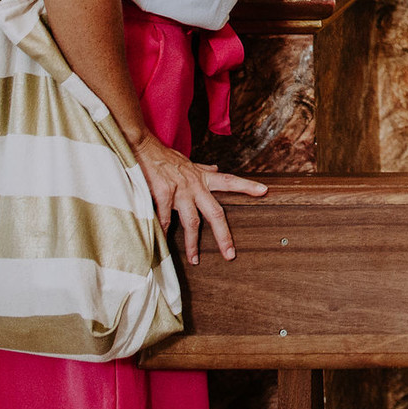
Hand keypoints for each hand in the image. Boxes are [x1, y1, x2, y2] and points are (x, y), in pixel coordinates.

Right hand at [133, 135, 267, 263]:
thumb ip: (203, 169)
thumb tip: (216, 168)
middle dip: (224, 235)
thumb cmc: (165, 159)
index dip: (247, 186)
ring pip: (192, 222)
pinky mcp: (163, 193)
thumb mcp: (189, 163)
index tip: (264, 191)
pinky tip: (163, 244)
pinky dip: (163, 232)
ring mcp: (180, 190)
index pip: (230, 181)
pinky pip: (165, 218)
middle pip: (215, 213)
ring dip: (193, 243)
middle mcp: (195, 186)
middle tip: (230, 254)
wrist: (143, 149)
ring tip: (195, 260)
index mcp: (203, 178)